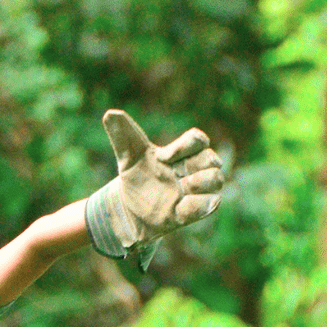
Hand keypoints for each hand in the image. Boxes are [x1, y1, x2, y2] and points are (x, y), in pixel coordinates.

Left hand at [85, 110, 224, 269]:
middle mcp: (193, 170)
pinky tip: (179, 206)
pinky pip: (208, 205)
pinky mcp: (190, 212)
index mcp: (180, 153)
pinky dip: (197, 204)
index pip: (197, 140)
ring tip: (181, 187)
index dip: (186, 145)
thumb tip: (111, 113)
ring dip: (200, 182)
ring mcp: (194, 192)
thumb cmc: (135, 177)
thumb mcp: (127, 156)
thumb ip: (122, 135)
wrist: (127, 209)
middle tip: (178, 173)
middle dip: (199, 163)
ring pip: (216, 180)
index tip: (162, 156)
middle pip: (212, 159)